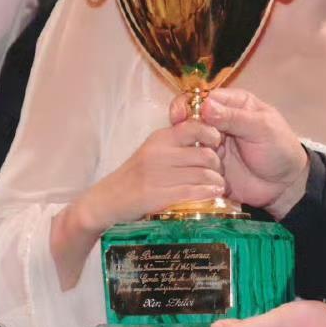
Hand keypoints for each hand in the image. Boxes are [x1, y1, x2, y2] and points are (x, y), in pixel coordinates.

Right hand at [68, 118, 224, 234]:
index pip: (194, 126)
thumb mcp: (153, 152)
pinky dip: (207, 194)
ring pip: (202, 175)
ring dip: (216, 182)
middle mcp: (158, 152)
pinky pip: (191, 192)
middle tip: (219, 173)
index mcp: (159, 138)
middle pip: (205, 155)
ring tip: (218, 186)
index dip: (212, 134)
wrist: (106, 200)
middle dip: (218, 165)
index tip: (217, 145)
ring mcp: (156, 174)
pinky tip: (212, 195)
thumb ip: (177, 146)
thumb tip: (211, 145)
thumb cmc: (135, 177)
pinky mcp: (155, 195)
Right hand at [174, 88, 308, 217]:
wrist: (285, 185)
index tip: (179, 117)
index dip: (188, 105)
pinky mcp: (209, 165)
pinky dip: (191, 166)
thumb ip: (235, 118)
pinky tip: (195, 171)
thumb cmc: (280, 150)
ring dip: (189, 149)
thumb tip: (206, 107)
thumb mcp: (262, 129)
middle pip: (191, 118)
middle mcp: (219, 122)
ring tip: (202, 158)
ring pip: (188, 141)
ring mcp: (212, 144)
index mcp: (233, 104)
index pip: (203, 97)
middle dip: (185, 129)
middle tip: (190, 141)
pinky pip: (192, 162)